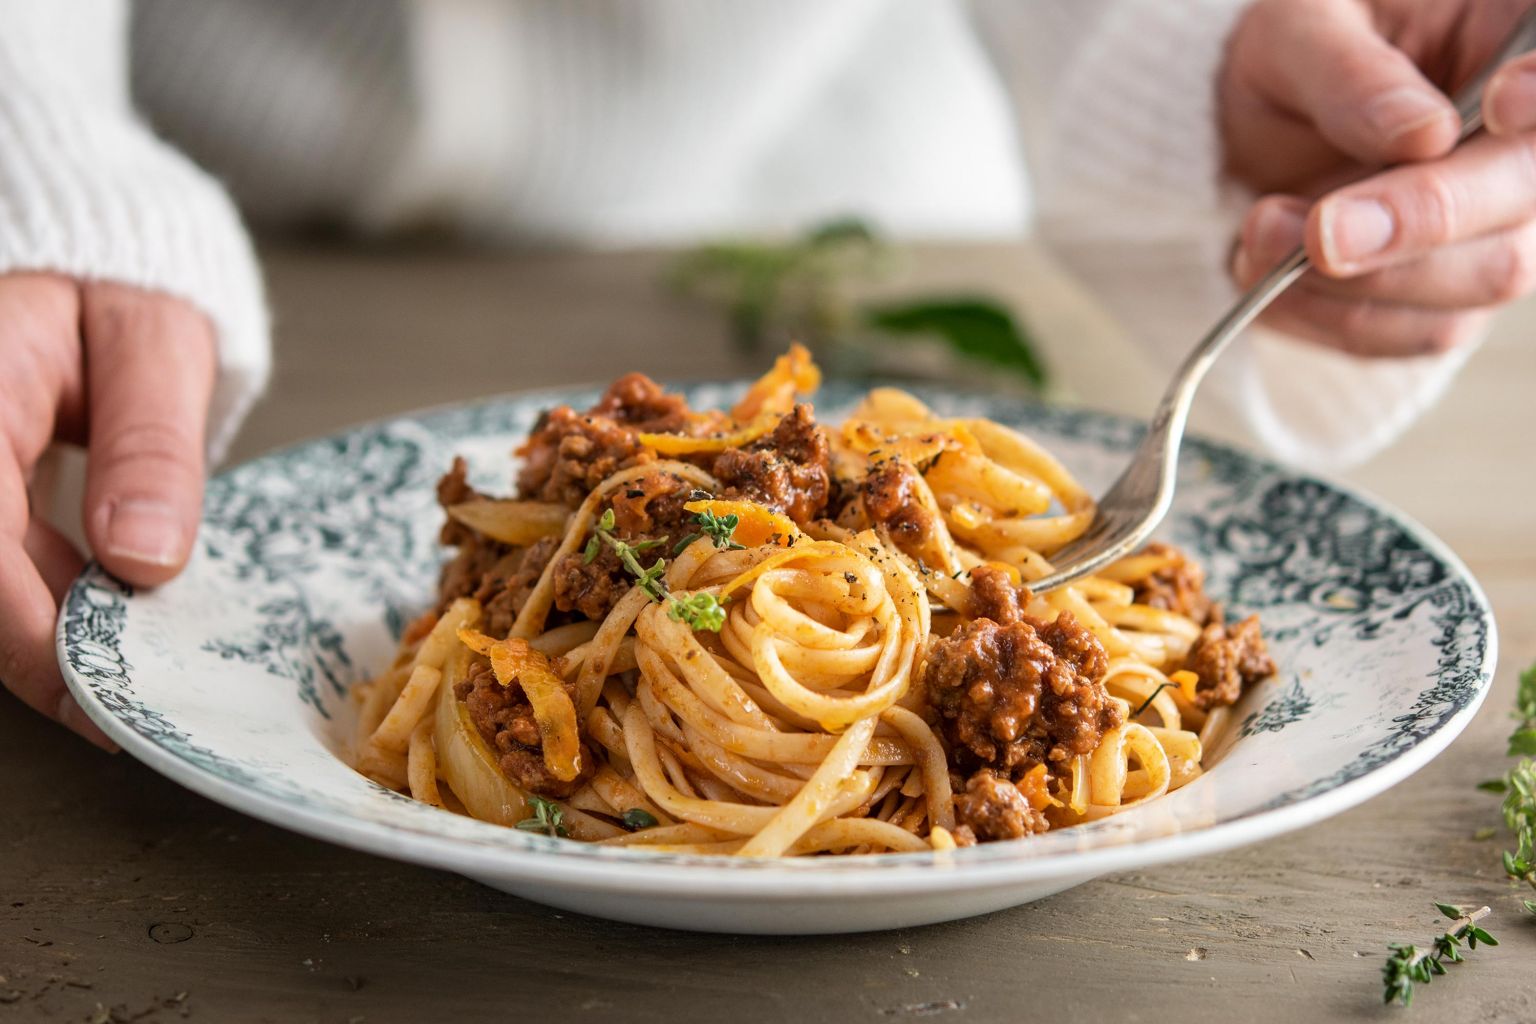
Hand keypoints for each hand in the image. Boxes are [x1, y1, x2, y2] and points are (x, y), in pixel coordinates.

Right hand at [1, 273, 214, 747]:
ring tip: (122, 690)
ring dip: (41, 642)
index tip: (90, 692)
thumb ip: (149, 445)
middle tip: (118, 715)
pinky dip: (46, 612)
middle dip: (34, 655)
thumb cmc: (116, 299)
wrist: (81, 280)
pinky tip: (107, 640)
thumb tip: (144, 559)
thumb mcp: (155, 346)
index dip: (26, 629)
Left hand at [1223, 0, 1535, 355]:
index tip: (1499, 102)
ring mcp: (1503, 225)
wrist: (1251, 121)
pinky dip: (1332, 315)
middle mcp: (1528, 142)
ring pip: (1480, 278)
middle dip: (1418, 221)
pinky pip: (1417, 330)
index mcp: (1514, 38)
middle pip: (1527, 197)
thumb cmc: (1295, 53)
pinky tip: (1265, 271)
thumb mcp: (1301, 31)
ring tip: (1259, 231)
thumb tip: (1426, 135)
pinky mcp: (1452, 292)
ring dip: (1358, 278)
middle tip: (1320, 231)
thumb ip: (1353, 77)